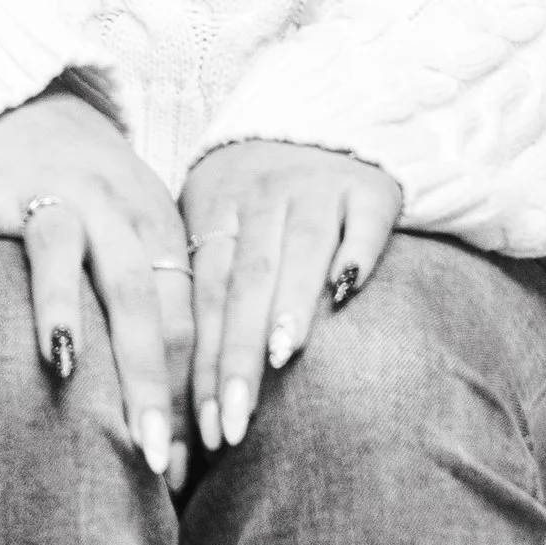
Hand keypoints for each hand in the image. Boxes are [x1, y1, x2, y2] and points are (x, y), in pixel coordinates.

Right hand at [0, 88, 195, 488]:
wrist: (37, 106)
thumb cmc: (103, 203)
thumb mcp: (145, 240)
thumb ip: (164, 320)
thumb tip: (192, 446)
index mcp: (153, 227)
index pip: (181, 317)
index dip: (187, 393)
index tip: (185, 469)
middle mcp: (105, 208)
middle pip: (133, 292)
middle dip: (145, 374)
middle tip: (151, 453)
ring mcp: (42, 194)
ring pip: (57, 247)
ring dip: (60, 305)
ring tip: (62, 367)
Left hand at [177, 140, 402, 454]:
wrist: (317, 117)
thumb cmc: (253, 195)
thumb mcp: (213, 218)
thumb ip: (203, 289)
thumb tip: (176, 395)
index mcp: (214, 205)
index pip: (204, 293)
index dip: (201, 361)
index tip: (202, 428)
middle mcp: (262, 195)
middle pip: (245, 280)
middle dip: (236, 355)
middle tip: (233, 424)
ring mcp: (317, 187)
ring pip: (300, 248)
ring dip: (288, 302)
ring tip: (279, 359)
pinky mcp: (369, 189)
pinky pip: (363, 221)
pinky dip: (355, 253)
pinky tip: (346, 292)